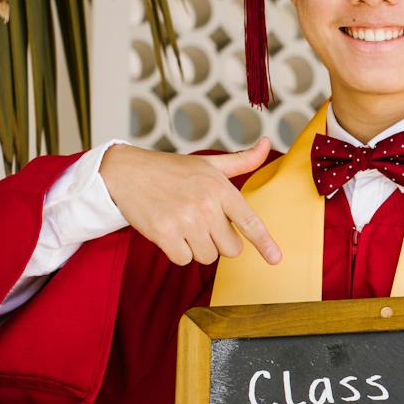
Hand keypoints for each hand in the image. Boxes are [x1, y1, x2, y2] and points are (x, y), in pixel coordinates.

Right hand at [100, 138, 281, 266]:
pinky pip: (183, 259)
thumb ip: (242, 161)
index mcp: (221, 188)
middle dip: (220, 242)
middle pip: (230, 249)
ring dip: (197, 246)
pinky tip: (170, 232)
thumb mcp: (209, 164)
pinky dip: (177, 251)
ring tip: (184, 224)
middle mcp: (206, 205)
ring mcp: (185, 221)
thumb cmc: (171, 170)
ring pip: (207, 257)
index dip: (265, 243)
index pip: (250, 221)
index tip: (276, 259)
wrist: (127, 172)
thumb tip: (267, 144)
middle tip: (203, 224)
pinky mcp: (164, 234)